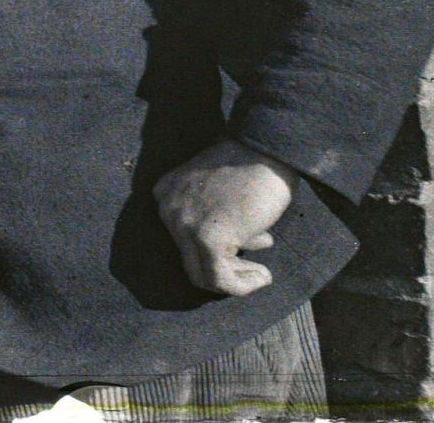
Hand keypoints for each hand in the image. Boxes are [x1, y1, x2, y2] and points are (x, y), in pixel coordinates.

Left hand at [153, 138, 295, 296]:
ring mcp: (183, 224)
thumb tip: (244, 245)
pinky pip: (221, 279)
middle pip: (190, 261)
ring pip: (203, 276)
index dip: (219, 248)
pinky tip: (264, 276)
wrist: (267, 148)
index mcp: (167, 194)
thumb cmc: (254, 167)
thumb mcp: (225, 194)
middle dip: (225, 267)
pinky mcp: (207, 238)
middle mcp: (167, 209)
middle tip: (254, 267)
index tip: (249, 243)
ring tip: (261, 274)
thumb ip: (222, 218)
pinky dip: (244, 285)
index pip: (185, 240)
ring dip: (236, 280)